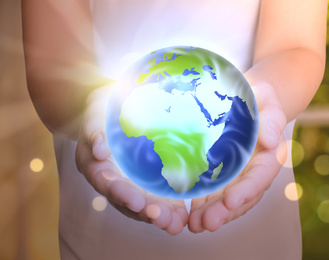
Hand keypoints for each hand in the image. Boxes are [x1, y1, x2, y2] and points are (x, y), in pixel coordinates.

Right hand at [75, 85, 188, 234]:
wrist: (113, 109)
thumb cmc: (103, 108)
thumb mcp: (96, 112)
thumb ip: (95, 129)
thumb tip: (99, 150)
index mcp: (94, 164)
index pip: (105, 182)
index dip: (120, 193)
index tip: (136, 201)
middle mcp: (111, 179)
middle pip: (124, 200)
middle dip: (143, 211)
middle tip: (162, 220)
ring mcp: (129, 182)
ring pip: (141, 204)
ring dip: (157, 215)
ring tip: (175, 224)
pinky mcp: (145, 181)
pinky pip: (155, 197)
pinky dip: (168, 208)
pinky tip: (183, 216)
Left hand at [188, 83, 287, 232]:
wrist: (244, 101)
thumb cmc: (257, 98)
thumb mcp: (267, 100)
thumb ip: (271, 118)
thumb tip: (272, 140)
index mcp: (267, 156)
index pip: (260, 177)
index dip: (247, 190)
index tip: (232, 201)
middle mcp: (251, 170)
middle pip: (241, 195)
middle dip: (225, 211)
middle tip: (207, 222)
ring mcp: (234, 175)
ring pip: (225, 200)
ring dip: (212, 214)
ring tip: (195, 225)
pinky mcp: (218, 174)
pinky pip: (211, 192)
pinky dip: (202, 206)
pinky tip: (189, 216)